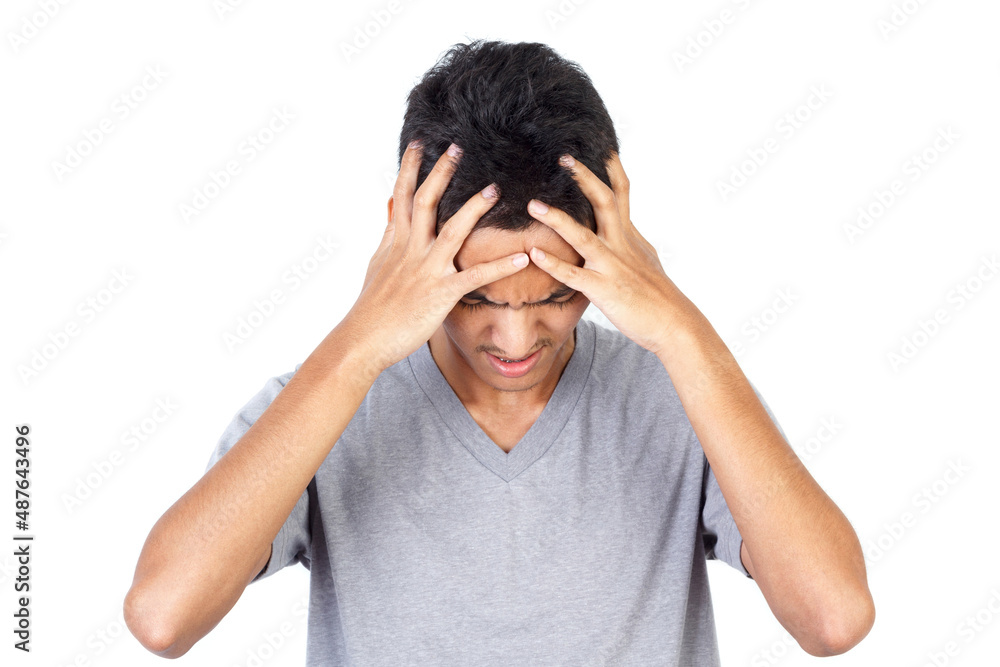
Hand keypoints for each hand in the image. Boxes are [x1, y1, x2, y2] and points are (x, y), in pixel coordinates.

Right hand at [343, 141, 529, 374]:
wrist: (363, 339)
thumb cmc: (371, 307)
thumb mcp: (376, 265)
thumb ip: (388, 236)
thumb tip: (390, 209)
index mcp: (396, 242)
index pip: (402, 196)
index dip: (411, 168)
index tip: (420, 143)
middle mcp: (411, 250)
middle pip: (426, 202)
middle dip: (441, 173)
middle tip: (457, 147)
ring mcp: (427, 270)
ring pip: (452, 231)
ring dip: (474, 208)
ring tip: (494, 189)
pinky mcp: (442, 293)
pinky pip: (476, 276)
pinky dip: (501, 266)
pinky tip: (523, 257)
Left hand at [524, 152, 693, 356]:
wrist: (674, 323)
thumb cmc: (659, 294)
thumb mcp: (647, 258)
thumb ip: (632, 240)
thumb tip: (627, 225)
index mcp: (629, 235)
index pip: (621, 193)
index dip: (611, 168)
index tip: (600, 146)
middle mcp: (621, 244)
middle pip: (603, 202)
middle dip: (583, 178)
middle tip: (563, 157)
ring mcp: (612, 266)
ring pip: (583, 236)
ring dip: (557, 219)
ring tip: (533, 205)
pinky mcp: (603, 290)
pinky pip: (574, 275)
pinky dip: (554, 265)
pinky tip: (534, 256)